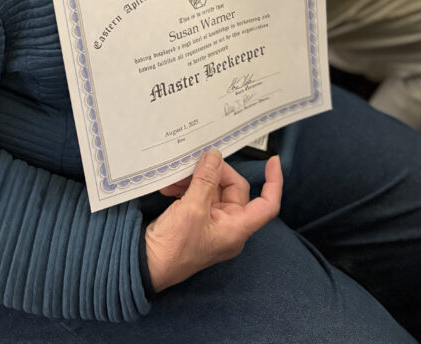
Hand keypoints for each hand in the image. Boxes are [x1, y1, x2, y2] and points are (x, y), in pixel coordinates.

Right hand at [145, 149, 282, 291]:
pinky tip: (170, 187)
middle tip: (195, 163)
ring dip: (196, 179)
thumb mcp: (191, 208)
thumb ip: (205, 179)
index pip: (267, 205)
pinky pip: (200, 196)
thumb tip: (215, 155)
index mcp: (237, 228)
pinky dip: (187, 187)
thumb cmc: (174, 246)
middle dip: (214, 173)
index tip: (272, 161)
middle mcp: (229, 226)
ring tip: (176, 178)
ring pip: (214, 190)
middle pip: (234, 189)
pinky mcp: (197, 220)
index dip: (273, 182)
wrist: (147, 265)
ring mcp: (213, 223)